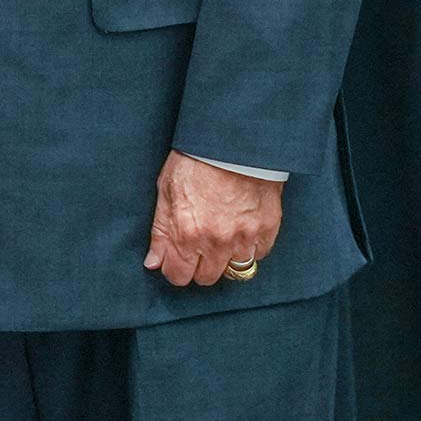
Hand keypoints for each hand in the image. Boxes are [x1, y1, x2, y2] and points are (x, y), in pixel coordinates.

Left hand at [144, 150, 282, 286]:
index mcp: (187, 233)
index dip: (174, 269)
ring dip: (225, 259)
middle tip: (197, 248)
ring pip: (234, 271)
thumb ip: (160, 231)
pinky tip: (240, 231)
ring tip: (220, 236)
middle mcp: (216, 242)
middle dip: (198, 267)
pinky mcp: (267, 230)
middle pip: (206, 278)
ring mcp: (244, 238)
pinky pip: (258, 255)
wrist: (233, 143)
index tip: (174, 260)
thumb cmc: (195, 162)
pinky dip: (249, 248)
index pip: (178, 276)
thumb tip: (153, 262)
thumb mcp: (166, 191)